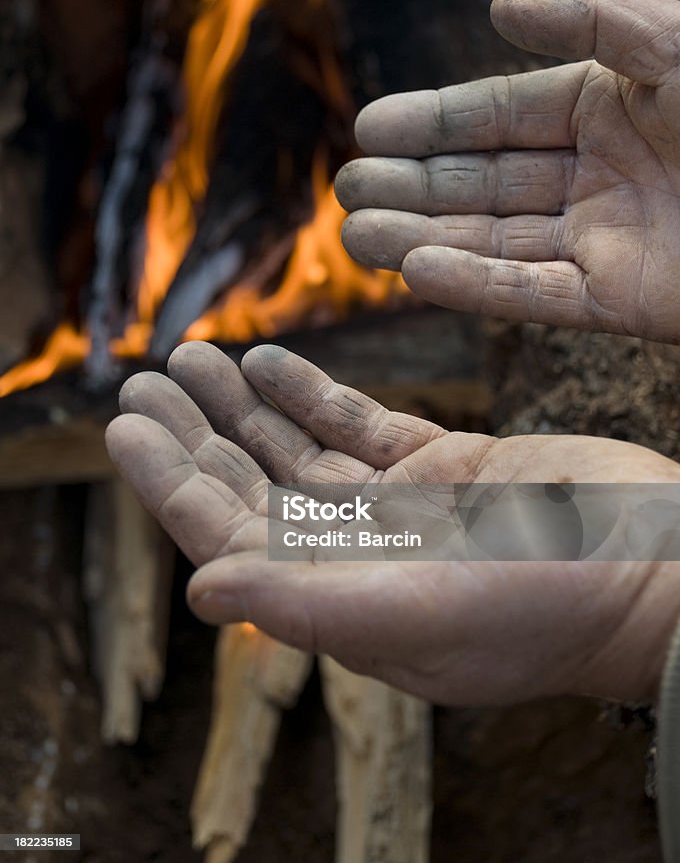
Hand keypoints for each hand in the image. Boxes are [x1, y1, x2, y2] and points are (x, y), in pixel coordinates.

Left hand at [106, 341, 679, 704]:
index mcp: (339, 599)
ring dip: (241, 406)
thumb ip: (308, 602)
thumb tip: (200, 589)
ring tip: (192, 357)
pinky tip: (268, 359)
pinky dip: (311, 393)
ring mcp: (396, 508)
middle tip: (142, 378)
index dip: (171, 482)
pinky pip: (357, 424)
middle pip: (252, 486)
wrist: (649, 569)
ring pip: (295, 450)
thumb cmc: (546, 608)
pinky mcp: (438, 464)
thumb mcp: (421, 612)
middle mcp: (357, 555)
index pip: (229, 536)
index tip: (126, 424)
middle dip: (195, 434)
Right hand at [336, 0, 679, 342]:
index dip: (432, 122)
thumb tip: (504, 7)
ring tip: (358, 237)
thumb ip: (598, 18)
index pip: (499, 116)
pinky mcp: (619, 302)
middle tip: (346, 189)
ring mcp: (603, 242)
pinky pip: (534, 293)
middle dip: (413, 187)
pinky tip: (419, 273)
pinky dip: (477, 287)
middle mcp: (596, 176)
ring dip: (424, 240)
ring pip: (495, 242)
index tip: (369, 127)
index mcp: (606, 110)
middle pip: (484, 184)